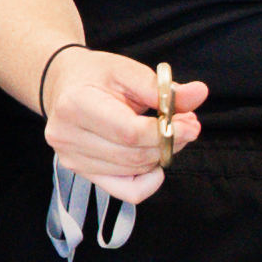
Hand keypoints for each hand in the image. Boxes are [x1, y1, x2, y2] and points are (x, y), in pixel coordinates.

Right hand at [38, 44, 198, 193]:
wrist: (63, 86)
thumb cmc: (94, 75)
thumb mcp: (126, 69)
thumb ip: (161, 87)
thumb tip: (198, 94)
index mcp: (75, 105)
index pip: (129, 132)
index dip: (165, 133)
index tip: (190, 124)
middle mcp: (68, 137)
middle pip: (132, 155)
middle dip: (168, 144)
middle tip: (187, 126)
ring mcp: (72, 159)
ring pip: (133, 171)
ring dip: (160, 156)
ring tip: (170, 134)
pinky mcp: (82, 173)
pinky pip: (125, 191)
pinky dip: (148, 181)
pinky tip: (154, 162)